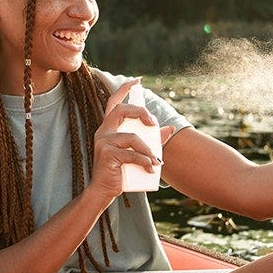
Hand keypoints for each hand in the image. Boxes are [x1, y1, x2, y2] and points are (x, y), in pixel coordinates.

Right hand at [89, 80, 171, 197]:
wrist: (104, 191)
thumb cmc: (121, 171)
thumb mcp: (137, 153)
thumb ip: (152, 140)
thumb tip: (170, 128)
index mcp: (109, 128)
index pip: (113, 102)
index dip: (124, 89)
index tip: (136, 81)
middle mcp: (103, 132)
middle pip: (121, 110)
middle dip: (140, 112)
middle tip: (153, 123)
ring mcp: (103, 142)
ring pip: (132, 137)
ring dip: (148, 149)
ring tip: (156, 161)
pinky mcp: (106, 155)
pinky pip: (131, 154)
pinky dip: (144, 161)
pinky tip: (151, 169)